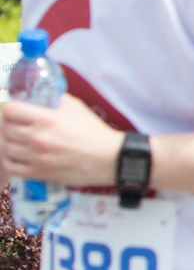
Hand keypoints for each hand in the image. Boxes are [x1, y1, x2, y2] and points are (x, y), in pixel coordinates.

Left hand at [0, 95, 120, 186]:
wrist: (107, 158)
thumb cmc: (94, 132)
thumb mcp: (76, 107)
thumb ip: (55, 100)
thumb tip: (41, 96)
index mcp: (46, 118)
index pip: (10, 110)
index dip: (12, 108)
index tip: (16, 110)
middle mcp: (37, 137)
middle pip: (5, 128)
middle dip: (10, 124)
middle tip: (18, 125)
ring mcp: (35, 157)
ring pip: (5, 147)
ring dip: (10, 142)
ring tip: (18, 141)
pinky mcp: (37, 173)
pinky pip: (10, 166)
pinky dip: (10, 160)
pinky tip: (18, 156)